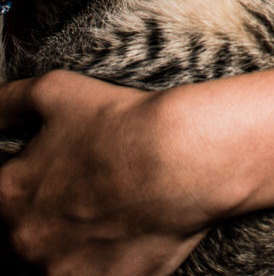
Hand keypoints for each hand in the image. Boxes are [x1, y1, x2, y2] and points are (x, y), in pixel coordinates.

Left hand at [0, 70, 212, 275]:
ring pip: (47, 266)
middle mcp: (26, 243)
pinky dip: (95, 263)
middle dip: (32, 224)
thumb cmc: (118, 123)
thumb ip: (7, 104)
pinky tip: (117, 234)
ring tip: (95, 217)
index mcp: (9, 197)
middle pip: (12, 244)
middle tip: (70, 199)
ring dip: (60, 247)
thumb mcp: (53, 92)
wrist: (180, 157)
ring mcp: (63, 272)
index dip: (15, 189)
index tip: (37, 180)